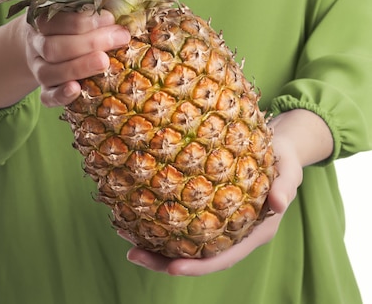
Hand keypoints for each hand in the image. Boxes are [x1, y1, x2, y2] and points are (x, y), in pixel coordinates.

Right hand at [24, 8, 130, 107]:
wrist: (40, 44)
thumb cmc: (68, 26)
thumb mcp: (74, 13)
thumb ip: (92, 11)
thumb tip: (123, 10)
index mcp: (41, 22)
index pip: (57, 21)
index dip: (84, 21)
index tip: (111, 19)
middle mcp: (36, 46)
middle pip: (53, 48)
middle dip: (88, 43)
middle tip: (118, 38)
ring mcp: (38, 70)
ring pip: (48, 72)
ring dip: (78, 67)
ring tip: (104, 62)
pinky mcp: (44, 90)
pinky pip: (46, 97)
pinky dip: (60, 95)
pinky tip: (76, 90)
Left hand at [124, 109, 332, 274]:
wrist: (279, 147)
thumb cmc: (284, 159)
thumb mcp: (290, 169)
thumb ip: (286, 186)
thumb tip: (279, 204)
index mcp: (254, 232)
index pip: (224, 257)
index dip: (199, 266)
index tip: (173, 269)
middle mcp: (234, 233)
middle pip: (198, 257)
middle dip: (165, 262)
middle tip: (132, 255)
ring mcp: (221, 223)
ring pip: (187, 242)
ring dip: (157, 245)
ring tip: (125, 239)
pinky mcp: (211, 208)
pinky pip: (186, 221)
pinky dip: (163, 222)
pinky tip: (138, 215)